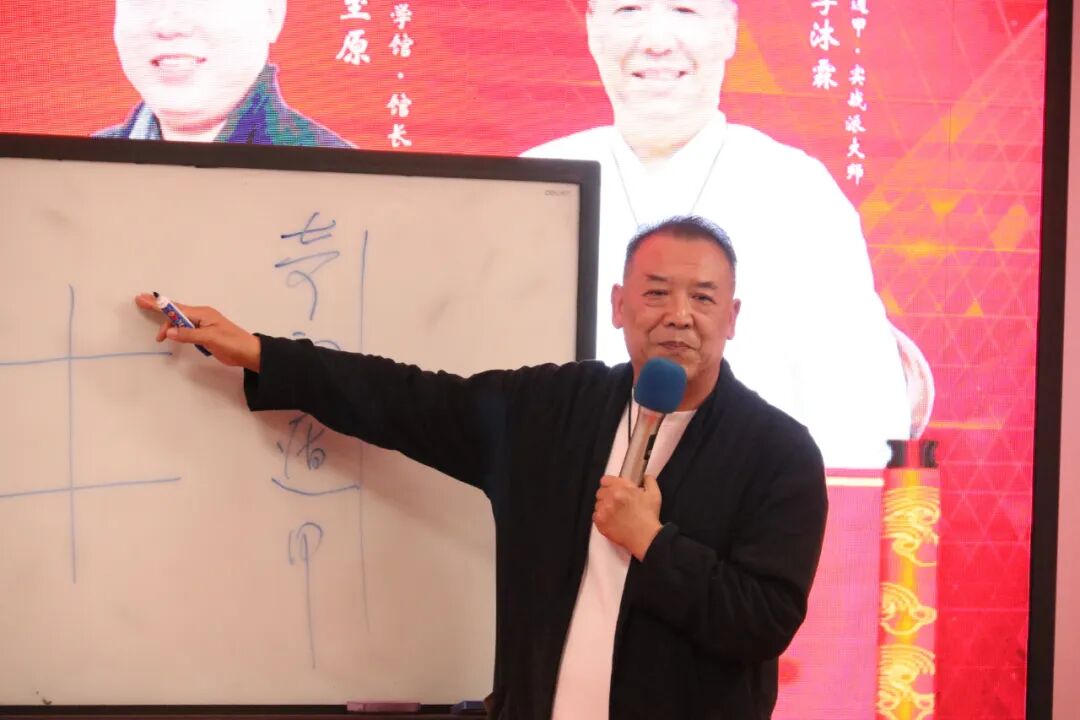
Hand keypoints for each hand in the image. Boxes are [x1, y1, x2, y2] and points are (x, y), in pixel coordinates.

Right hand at [134, 294, 260, 371]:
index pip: (176, 308)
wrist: (249, 353)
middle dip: (159, 310)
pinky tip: (170, 334)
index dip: (158, 304)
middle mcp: (201, 317)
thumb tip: (168, 331)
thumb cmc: (233, 343)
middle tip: (141, 303)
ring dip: (168, 326)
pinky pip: (185, 329)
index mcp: (202, 314)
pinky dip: (176, 331)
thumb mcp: (210, 338)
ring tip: (159, 337)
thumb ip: (188, 334)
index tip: (143, 298)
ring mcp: (202, 325)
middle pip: (175, 312)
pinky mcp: (204, 335)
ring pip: (179, 322)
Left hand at [593, 473, 662, 560]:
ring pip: (598, 504)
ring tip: (615, 514)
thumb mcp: (654, 494)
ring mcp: (604, 509)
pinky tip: (612, 521)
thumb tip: (644, 477)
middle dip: (607, 496)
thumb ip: (648, 481)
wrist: (646, 537)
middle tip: (616, 503)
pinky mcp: (600, 522)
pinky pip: (595, 516)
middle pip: (600, 492)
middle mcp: (611, 496)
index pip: (606, 480)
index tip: (612, 488)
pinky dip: (602, 518)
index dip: (610, 484)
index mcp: (622, 487)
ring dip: (604, 507)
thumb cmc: (649, 518)